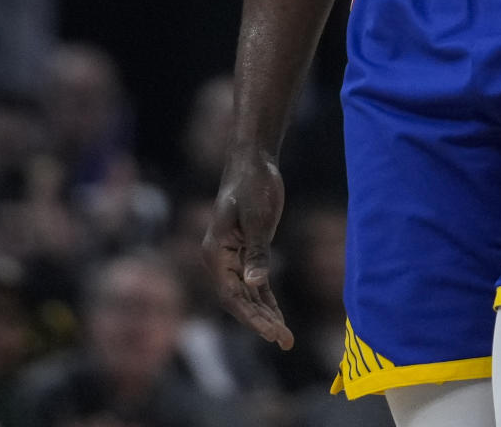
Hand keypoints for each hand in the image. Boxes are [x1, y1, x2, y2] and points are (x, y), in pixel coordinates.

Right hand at [202, 150, 293, 348]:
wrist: (253, 160)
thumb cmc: (253, 183)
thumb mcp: (258, 218)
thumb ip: (257, 252)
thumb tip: (255, 284)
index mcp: (215, 252)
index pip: (231, 295)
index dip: (251, 317)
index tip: (272, 333)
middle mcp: (218, 259)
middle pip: (238, 300)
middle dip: (260, 322)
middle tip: (285, 340)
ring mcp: (230, 257)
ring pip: (246, 294)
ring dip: (264, 315)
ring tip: (285, 338)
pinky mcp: (244, 251)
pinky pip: (253, 283)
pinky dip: (265, 299)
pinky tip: (277, 316)